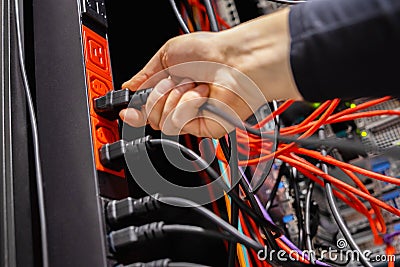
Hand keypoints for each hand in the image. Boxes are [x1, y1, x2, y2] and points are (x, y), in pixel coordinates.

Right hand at [120, 8, 301, 137]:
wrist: (236, 61)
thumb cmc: (210, 52)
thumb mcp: (167, 54)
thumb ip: (145, 74)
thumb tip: (128, 86)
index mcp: (171, 88)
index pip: (146, 108)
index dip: (134, 111)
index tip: (125, 111)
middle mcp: (180, 104)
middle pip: (150, 116)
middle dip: (158, 95)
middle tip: (175, 81)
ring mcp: (192, 118)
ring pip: (162, 121)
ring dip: (175, 98)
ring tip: (194, 85)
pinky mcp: (203, 128)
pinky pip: (179, 124)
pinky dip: (187, 105)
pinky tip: (202, 96)